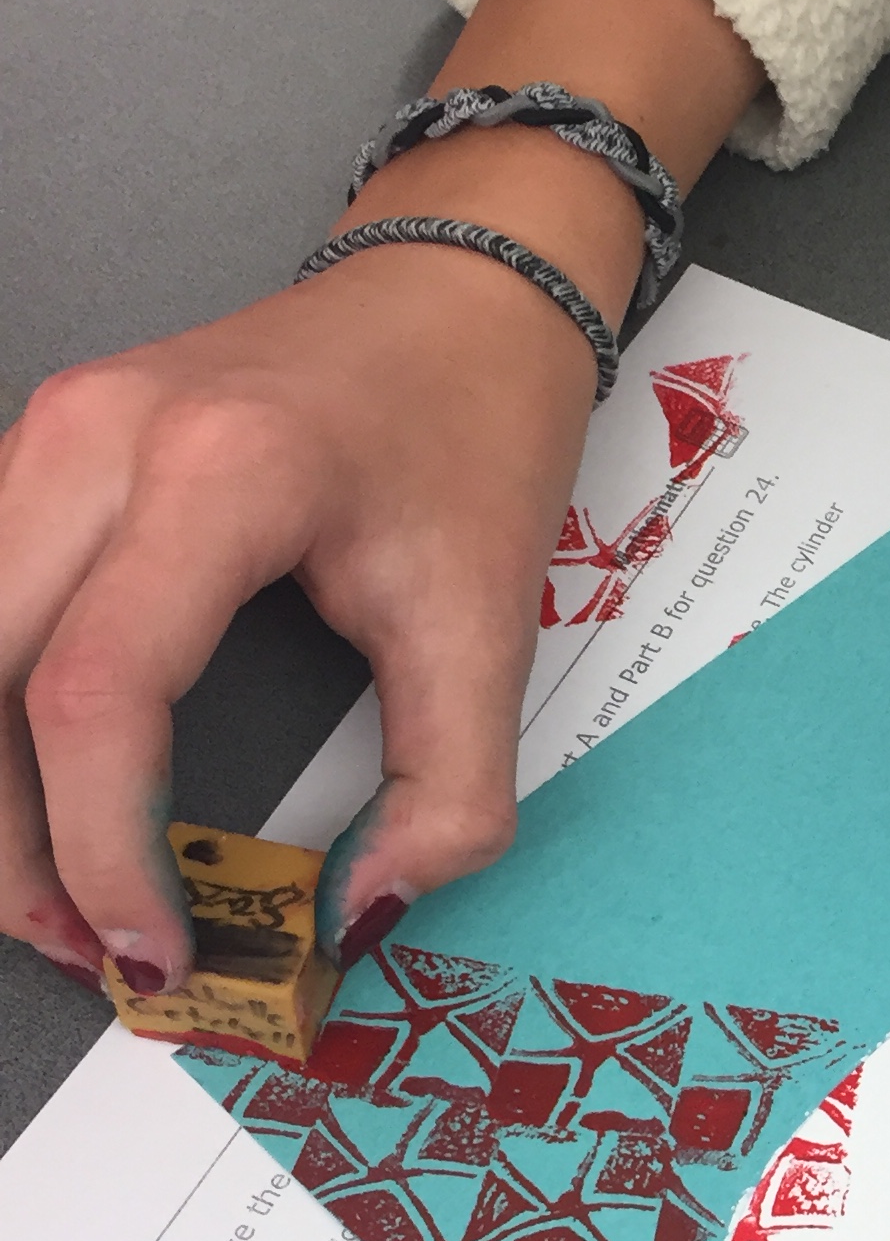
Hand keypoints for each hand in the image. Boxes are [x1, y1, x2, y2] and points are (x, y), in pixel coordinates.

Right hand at [1, 0, 762, 996]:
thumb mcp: (490, 621)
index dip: (101, 846)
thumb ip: (450, 789)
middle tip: (81, 947)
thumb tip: (369, 912)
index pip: (93, 693)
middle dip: (6, 844)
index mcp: (219, 474)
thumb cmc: (473, 428)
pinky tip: (32, 794)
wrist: (457, 293)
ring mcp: (50, 431)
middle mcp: (99, 438)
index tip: (155, 947)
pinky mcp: (38, 449)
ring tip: (55, 893)